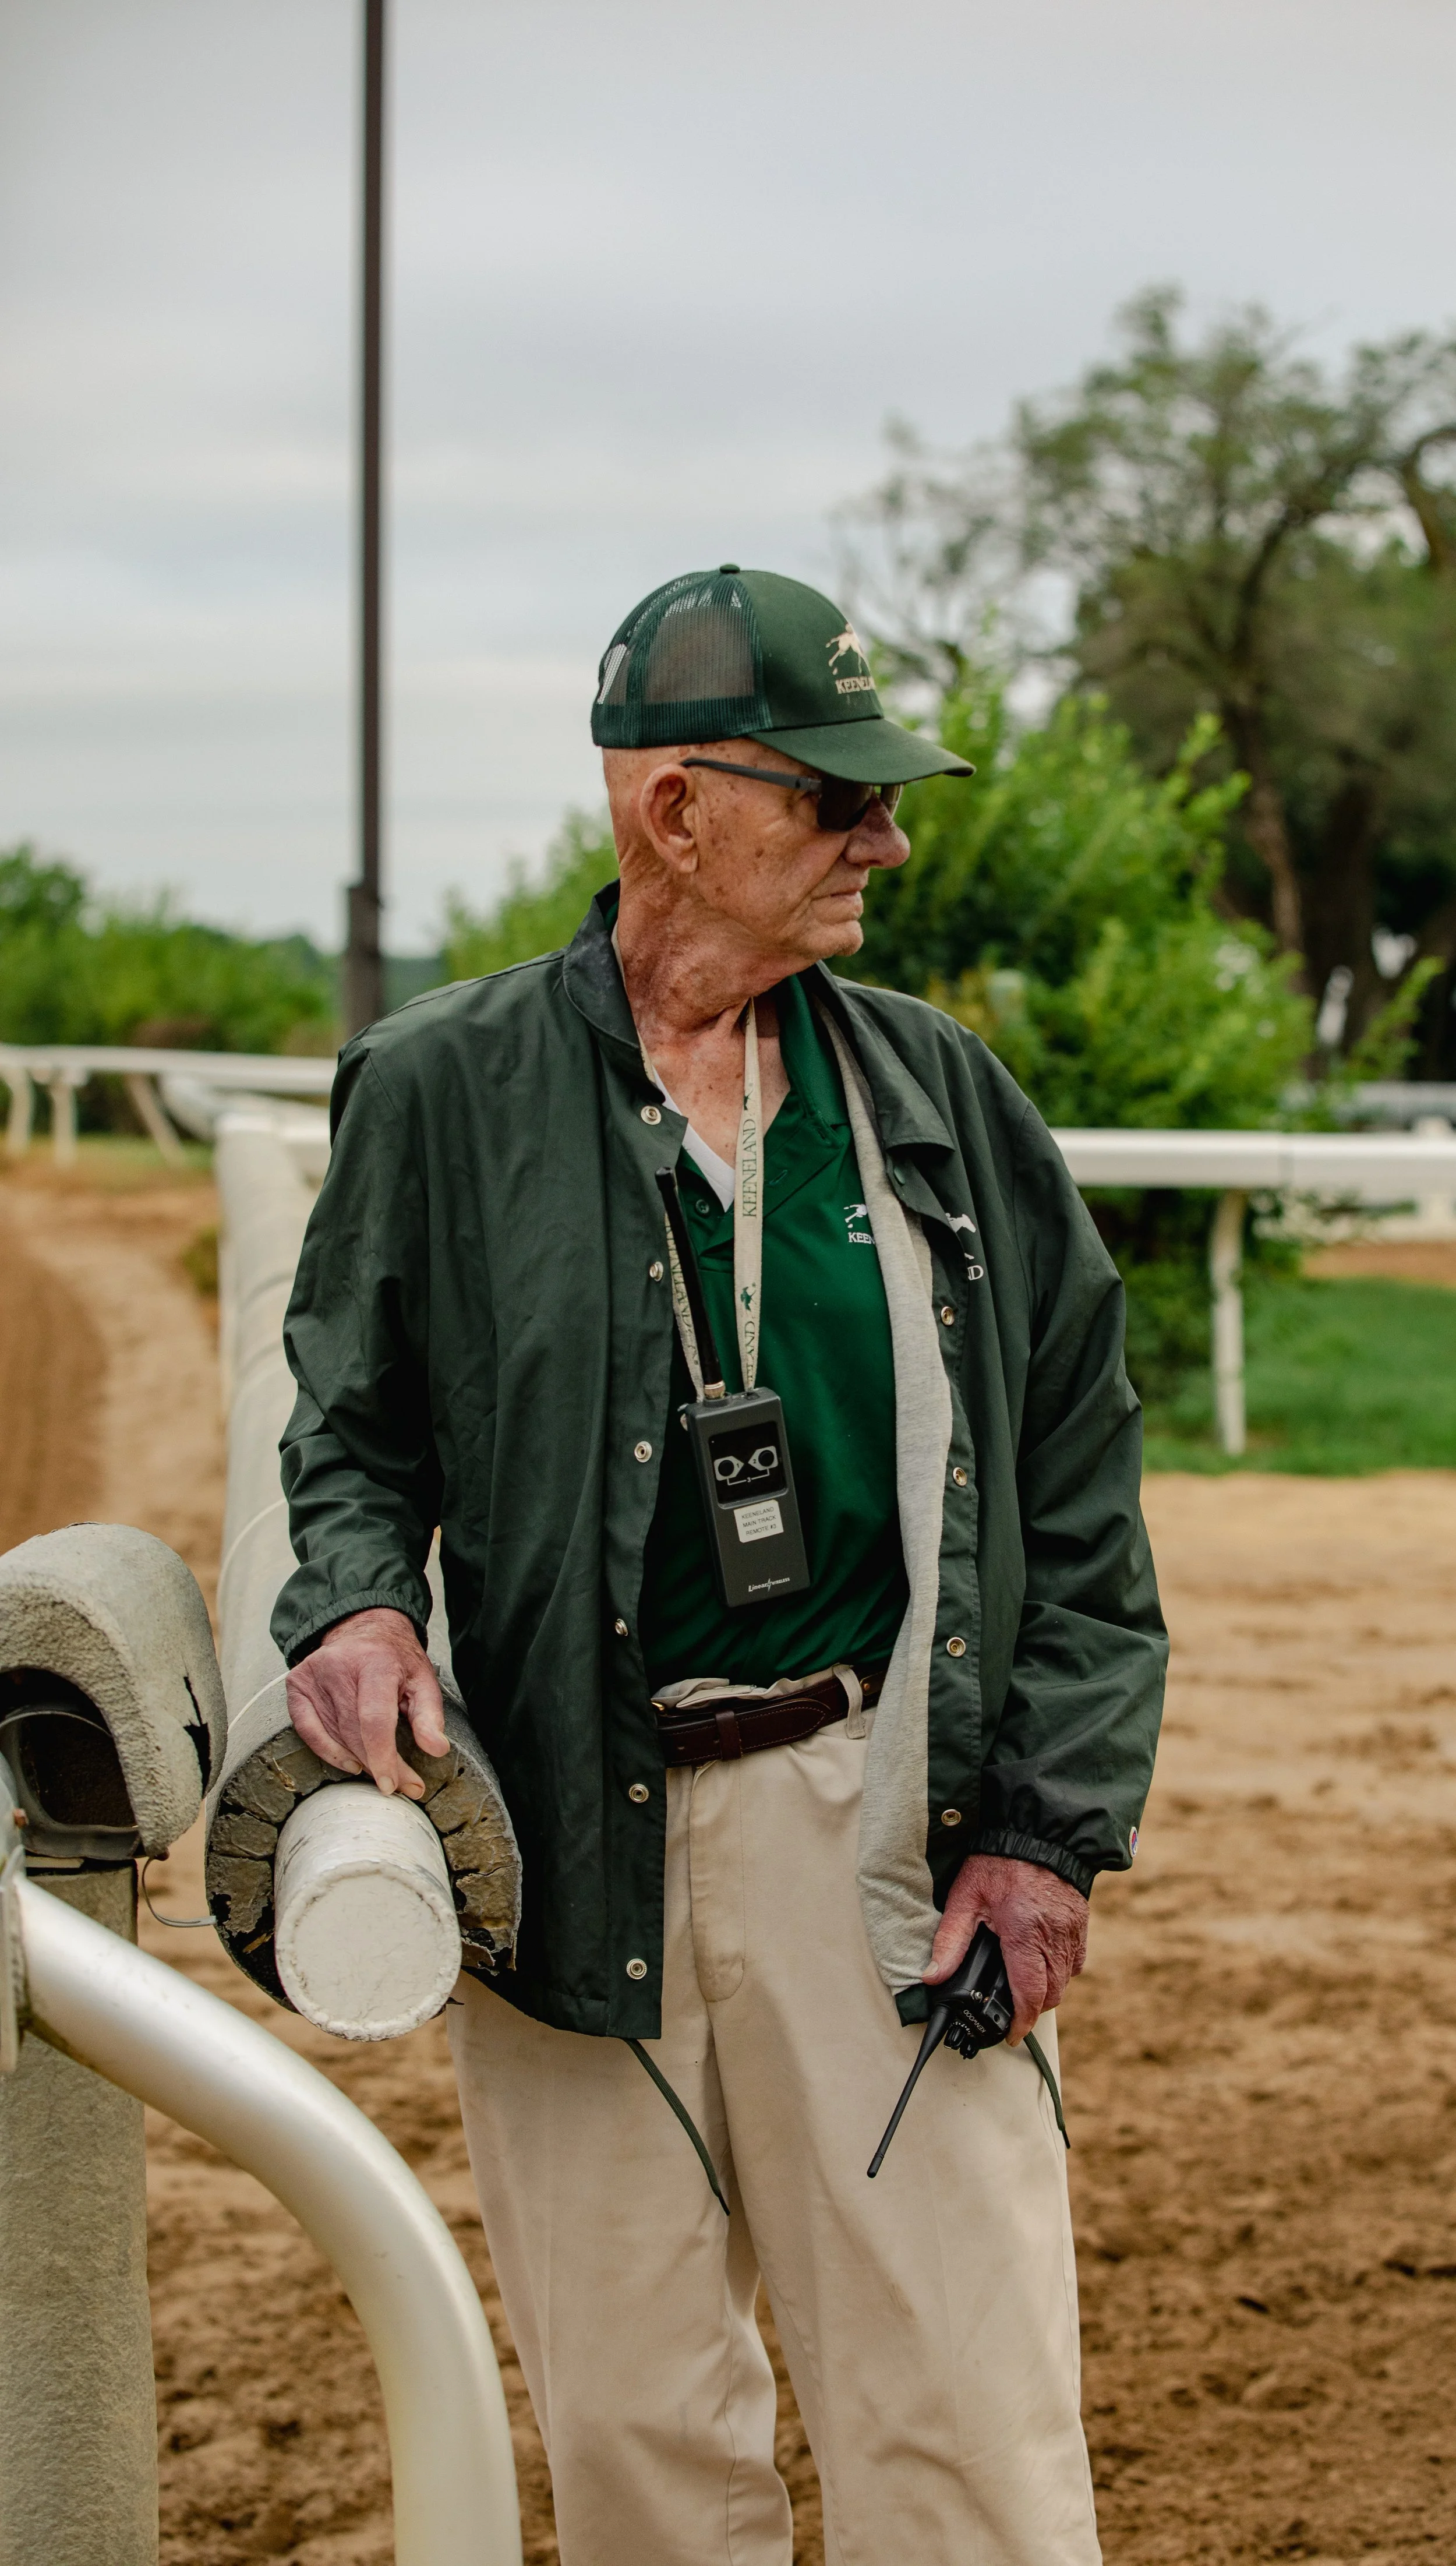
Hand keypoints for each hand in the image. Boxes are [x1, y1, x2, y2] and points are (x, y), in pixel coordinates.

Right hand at [285, 1606, 446, 1799]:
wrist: (363, 1628)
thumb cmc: (395, 1659)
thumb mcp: (422, 1679)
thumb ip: (430, 1715)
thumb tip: (436, 1749)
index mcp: (376, 1661)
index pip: (374, 1719)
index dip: (383, 1757)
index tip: (394, 1785)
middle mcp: (339, 1665)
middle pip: (354, 1732)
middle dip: (378, 1765)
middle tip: (400, 1784)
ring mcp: (314, 1673)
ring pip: (334, 1735)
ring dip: (359, 1761)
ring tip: (381, 1772)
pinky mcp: (298, 1683)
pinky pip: (307, 1729)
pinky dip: (327, 1751)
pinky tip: (349, 1762)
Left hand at [924, 1851, 1087, 2044]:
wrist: (1039, 1832)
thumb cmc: (1000, 1861)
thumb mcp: (965, 1896)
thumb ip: (950, 1939)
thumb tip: (933, 1977)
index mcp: (1024, 1934)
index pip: (1029, 1995)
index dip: (1021, 2022)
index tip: (1010, 2034)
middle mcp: (1054, 1938)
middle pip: (1050, 1995)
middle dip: (1031, 2008)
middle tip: (1010, 2009)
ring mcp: (1072, 1933)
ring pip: (1065, 1981)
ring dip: (1046, 1991)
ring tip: (1022, 1986)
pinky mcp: (1081, 1925)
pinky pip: (1076, 1962)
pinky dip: (1060, 1971)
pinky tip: (1041, 1962)